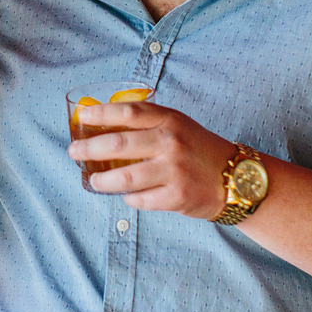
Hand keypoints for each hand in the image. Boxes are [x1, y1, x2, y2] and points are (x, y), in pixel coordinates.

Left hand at [71, 101, 233, 218]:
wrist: (237, 178)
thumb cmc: (200, 149)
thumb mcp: (179, 125)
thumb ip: (149, 122)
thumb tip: (104, 125)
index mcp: (170, 120)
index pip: (128, 112)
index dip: (100, 113)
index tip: (82, 118)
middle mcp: (170, 143)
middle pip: (118, 144)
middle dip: (89, 149)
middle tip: (75, 152)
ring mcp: (173, 171)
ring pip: (124, 178)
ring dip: (102, 180)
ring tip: (93, 180)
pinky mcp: (176, 197)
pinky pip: (140, 200)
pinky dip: (129, 198)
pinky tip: (127, 195)